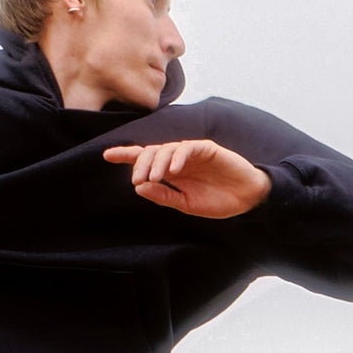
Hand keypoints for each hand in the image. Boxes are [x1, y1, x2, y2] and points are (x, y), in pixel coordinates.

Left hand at [103, 137, 271, 218]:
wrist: (246, 198)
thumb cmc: (217, 200)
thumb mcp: (185, 204)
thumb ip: (163, 195)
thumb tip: (139, 187)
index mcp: (171, 172)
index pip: (145, 160)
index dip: (126, 156)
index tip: (106, 155)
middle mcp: (179, 160)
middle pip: (152, 152)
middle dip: (140, 163)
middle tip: (137, 179)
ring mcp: (192, 153)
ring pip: (167, 148)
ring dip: (157, 162)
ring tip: (153, 178)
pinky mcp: (207, 149)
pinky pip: (188, 148)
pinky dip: (178, 157)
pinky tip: (173, 170)